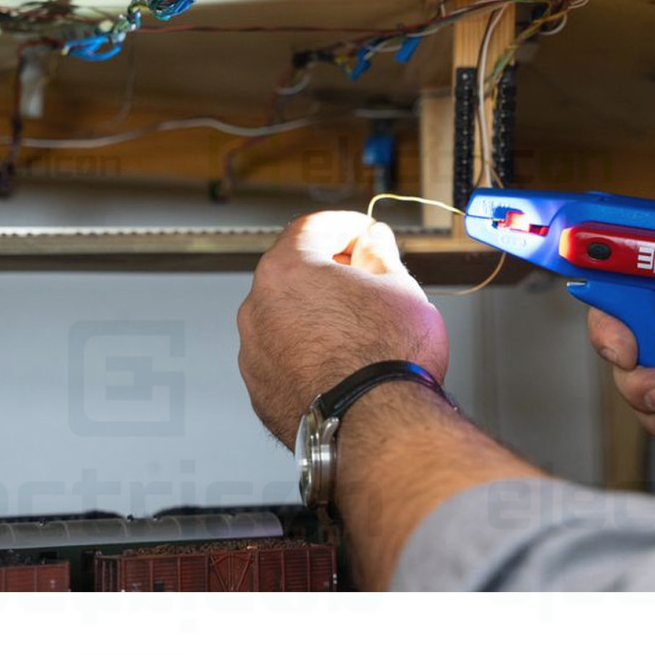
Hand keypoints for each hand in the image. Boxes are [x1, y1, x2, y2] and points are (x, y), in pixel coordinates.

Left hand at [237, 211, 449, 447]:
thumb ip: (379, 254)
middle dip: (330, 272)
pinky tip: (341, 364)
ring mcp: (254, 351)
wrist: (377, 427)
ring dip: (316, 316)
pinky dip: (306, 354)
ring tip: (359, 332)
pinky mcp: (260, 389)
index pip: (314, 227)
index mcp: (288, 270)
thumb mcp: (400, 287)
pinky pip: (283, 358)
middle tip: (368, 281)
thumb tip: (373, 242)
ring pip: (285, 318)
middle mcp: (258, 307)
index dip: (347, 226)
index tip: (365, 234)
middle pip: (294, 272)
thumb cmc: (387, 359)